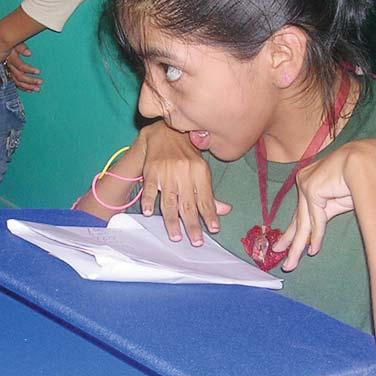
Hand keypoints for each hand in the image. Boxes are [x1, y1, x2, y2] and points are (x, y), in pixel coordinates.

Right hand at [6, 43, 43, 92]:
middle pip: (20, 76)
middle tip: (41, 82)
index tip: (39, 72)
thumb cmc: (9, 44)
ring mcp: (9, 72)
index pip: (21, 66)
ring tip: (37, 89)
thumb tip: (29, 53)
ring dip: (28, 86)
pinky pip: (16, 83)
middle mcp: (9, 67)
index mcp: (11, 58)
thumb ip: (22, 48)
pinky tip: (30, 90)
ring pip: (18, 82)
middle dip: (31, 80)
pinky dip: (23, 88)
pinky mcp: (10, 75)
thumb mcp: (15, 42)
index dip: (30, 70)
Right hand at [138, 122, 230, 245]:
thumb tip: (225, 211)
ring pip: (170, 200)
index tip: (213, 230)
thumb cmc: (186, 156)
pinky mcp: (151, 171)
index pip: (206, 198)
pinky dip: (150, 201)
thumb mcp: (201, 171)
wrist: (164, 134)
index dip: (210, 215)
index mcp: (200, 171)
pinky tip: (150, 213)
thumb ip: (209, 194)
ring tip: (176, 236)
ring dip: (172, 220)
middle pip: (189, 203)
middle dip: (193, 224)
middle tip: (196, 241)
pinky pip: (151, 189)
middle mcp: (185, 172)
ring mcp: (167, 172)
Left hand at [273, 143, 357, 270]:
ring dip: (297, 246)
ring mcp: (306, 184)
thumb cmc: (359, 179)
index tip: (285, 244)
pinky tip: (313, 250)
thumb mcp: (338, 200)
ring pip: (303, 222)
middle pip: (298, 218)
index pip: (301, 211)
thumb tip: (313, 234)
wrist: (367, 161)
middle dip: (289, 240)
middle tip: (279, 254)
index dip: (294, 230)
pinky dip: (316, 236)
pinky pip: (316, 219)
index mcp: (309, 181)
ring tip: (291, 264)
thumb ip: (324, 213)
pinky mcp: (311, 189)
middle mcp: (304, 182)